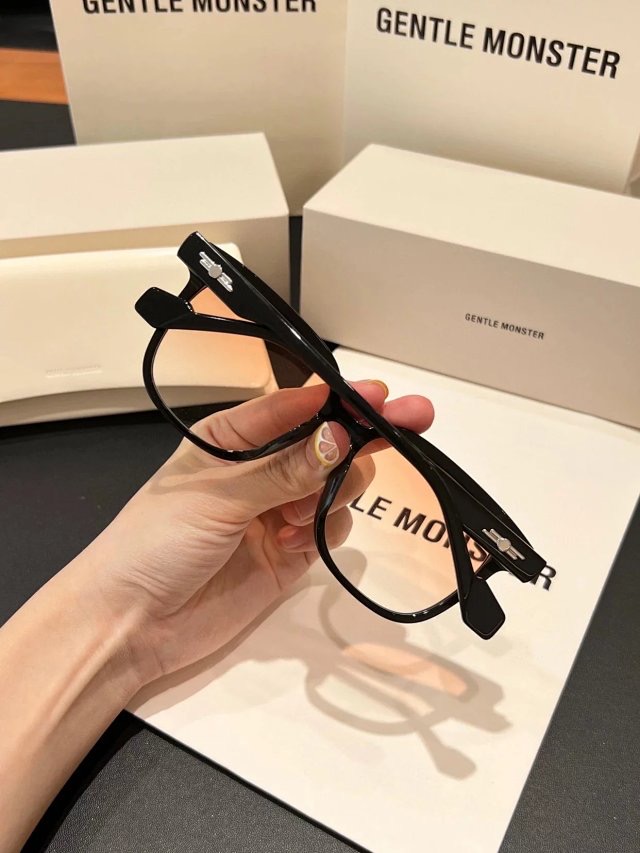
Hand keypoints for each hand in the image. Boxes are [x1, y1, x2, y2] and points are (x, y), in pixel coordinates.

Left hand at [82, 380, 433, 684]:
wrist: (131, 624)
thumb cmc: (154, 542)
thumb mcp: (217, 496)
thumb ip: (284, 471)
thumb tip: (341, 438)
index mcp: (232, 439)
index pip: (297, 407)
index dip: (339, 398)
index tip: (378, 394)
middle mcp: (261, 470)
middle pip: (328, 442)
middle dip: (367, 431)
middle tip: (414, 418)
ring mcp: (279, 511)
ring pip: (338, 484)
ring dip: (334, 492)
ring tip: (295, 519)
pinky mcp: (291, 552)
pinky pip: (331, 528)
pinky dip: (323, 532)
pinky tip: (291, 545)